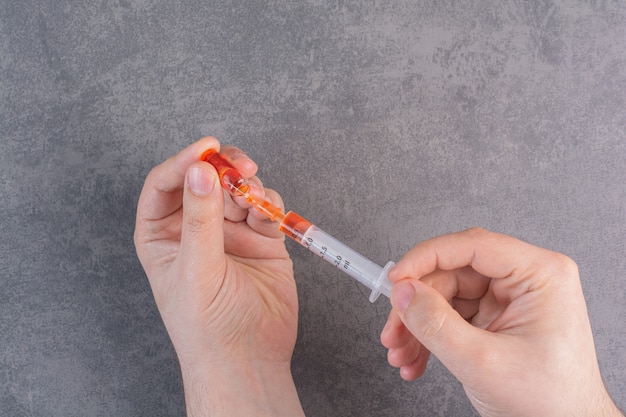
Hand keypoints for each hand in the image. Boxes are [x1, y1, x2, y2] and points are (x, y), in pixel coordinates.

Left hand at [134, 138, 303, 416]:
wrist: (248, 358)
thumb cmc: (207, 326)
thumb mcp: (197, 271)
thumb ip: (200, 220)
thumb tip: (200, 172)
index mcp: (163, 235)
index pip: (165, 185)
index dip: (183, 163)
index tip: (205, 151)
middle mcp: (195, 228)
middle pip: (205, 179)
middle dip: (223, 167)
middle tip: (239, 164)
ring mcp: (230, 233)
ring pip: (238, 189)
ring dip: (249, 184)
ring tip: (255, 197)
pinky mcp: (262, 239)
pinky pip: (265, 208)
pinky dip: (270, 203)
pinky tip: (269, 213)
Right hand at [381, 228, 621, 416]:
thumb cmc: (550, 402)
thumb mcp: (484, 362)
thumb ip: (437, 324)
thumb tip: (403, 292)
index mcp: (540, 275)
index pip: (473, 246)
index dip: (428, 257)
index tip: (397, 277)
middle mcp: (524, 280)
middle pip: (452, 274)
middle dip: (417, 305)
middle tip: (394, 328)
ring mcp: (508, 299)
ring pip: (446, 296)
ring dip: (417, 325)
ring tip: (401, 352)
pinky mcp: (495, 318)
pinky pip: (451, 316)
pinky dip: (429, 337)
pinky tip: (415, 358)